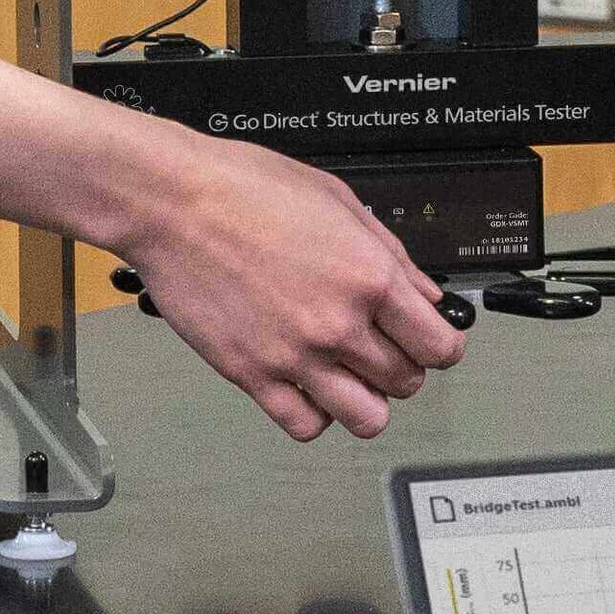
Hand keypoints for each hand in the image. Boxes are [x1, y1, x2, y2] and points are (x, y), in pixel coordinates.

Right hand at [111, 137, 464, 439]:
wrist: (170, 201)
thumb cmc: (244, 187)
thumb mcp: (339, 200)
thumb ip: (390, 254)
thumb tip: (425, 293)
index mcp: (369, 276)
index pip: (440, 346)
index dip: (443, 346)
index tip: (434, 343)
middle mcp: (338, 324)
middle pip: (407, 382)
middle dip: (404, 368)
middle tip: (386, 349)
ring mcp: (295, 356)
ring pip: (366, 419)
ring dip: (368, 401)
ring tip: (352, 377)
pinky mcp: (252, 375)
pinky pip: (304, 426)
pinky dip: (315, 414)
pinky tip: (309, 387)